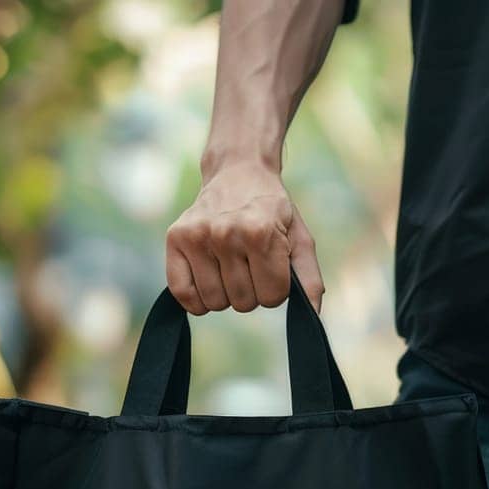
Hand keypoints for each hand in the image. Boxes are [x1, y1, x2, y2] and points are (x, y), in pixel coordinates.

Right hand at [165, 159, 323, 314]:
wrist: (238, 172)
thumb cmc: (272, 212)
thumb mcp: (299, 238)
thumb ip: (309, 279)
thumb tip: (312, 315)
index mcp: (261, 233)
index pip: (272, 297)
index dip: (276, 288)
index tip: (272, 267)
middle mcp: (226, 233)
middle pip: (243, 302)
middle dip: (252, 291)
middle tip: (250, 264)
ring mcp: (198, 235)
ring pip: (214, 302)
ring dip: (225, 294)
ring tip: (230, 267)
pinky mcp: (175, 238)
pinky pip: (181, 293)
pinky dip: (196, 300)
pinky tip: (208, 282)